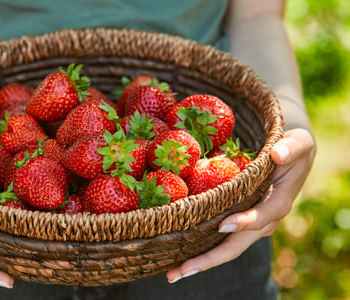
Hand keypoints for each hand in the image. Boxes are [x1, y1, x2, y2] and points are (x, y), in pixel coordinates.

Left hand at [166, 128, 314, 282]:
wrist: (287, 157)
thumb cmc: (291, 148)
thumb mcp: (298, 142)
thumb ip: (291, 147)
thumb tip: (278, 154)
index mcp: (278, 203)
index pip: (262, 216)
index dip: (245, 222)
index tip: (224, 224)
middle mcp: (262, 221)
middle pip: (236, 246)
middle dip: (209, 259)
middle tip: (181, 271)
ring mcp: (248, 226)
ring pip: (224, 248)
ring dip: (199, 261)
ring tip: (172, 273)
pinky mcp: (235, 223)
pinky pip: (217, 240)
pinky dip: (198, 249)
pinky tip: (176, 257)